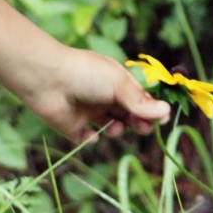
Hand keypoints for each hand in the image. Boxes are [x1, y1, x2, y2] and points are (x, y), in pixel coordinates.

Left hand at [19, 44, 172, 145]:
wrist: (46, 79)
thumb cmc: (86, 74)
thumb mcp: (118, 84)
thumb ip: (140, 101)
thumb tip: (166, 111)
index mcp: (116, 81)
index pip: (139, 98)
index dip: (151, 109)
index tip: (162, 120)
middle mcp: (103, 96)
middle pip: (128, 114)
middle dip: (138, 122)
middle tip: (143, 128)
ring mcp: (88, 111)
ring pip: (111, 126)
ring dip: (117, 129)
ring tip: (115, 126)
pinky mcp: (72, 126)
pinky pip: (87, 137)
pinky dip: (91, 138)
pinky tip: (89, 133)